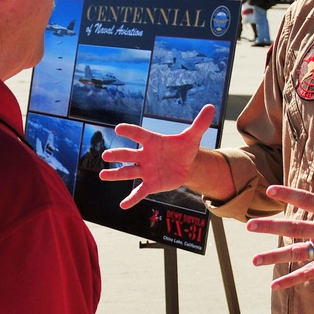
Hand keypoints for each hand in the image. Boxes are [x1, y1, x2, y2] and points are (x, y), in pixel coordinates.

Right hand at [100, 104, 215, 208]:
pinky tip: (123, 205)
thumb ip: (199, 123)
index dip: (130, 131)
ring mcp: (146, 170)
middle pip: (128, 154)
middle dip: (117, 154)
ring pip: (128, 172)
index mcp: (152, 141)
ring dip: (115, 174)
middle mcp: (145, 155)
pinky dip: (132, 199)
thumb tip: (211, 107)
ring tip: (102, 175)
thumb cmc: (184, 149)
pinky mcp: (150, 184)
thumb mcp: (193, 137)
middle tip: (106, 155)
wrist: (186, 166)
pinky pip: (139, 192)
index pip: (139, 134)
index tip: (119, 128)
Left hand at [248, 149, 313, 290]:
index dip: (288, 194)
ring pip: (298, 253)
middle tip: (249, 226)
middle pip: (295, 228)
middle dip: (271, 227)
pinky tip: (274, 285)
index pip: (307, 200)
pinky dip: (291, 280)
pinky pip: (309, 274)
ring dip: (274, 256)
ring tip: (253, 259)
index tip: (270, 190)